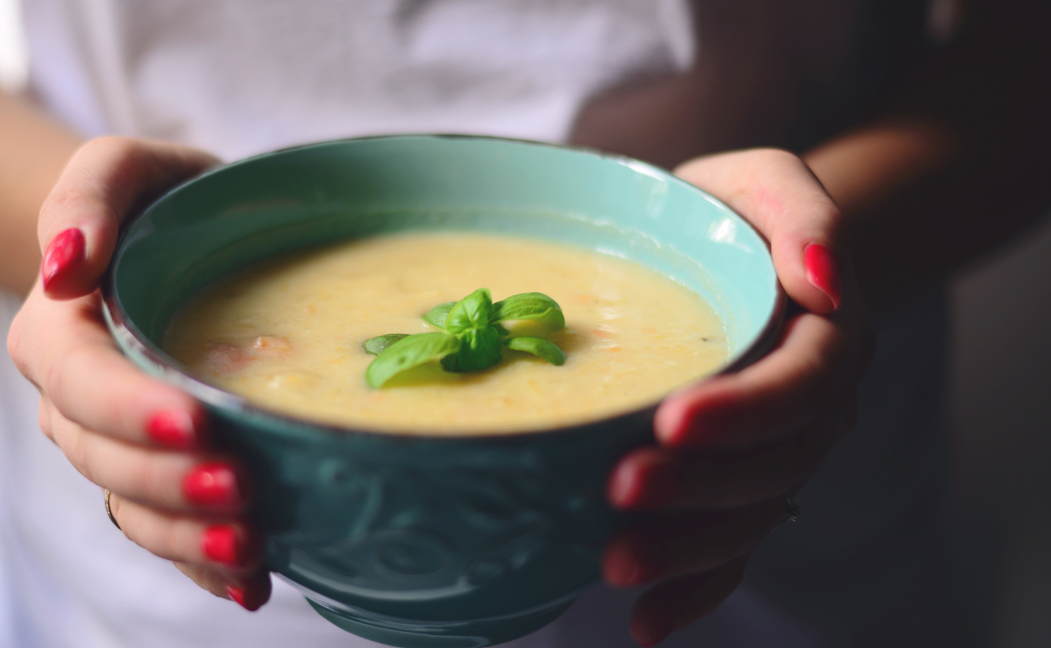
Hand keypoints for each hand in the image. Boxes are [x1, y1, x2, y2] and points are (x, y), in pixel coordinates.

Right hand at [8, 137, 272, 609]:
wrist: (176, 244)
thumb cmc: (156, 204)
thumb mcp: (126, 167)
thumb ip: (88, 192)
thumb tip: (65, 265)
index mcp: (63, 332)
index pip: (82, 382)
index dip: (129, 409)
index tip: (195, 420)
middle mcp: (81, 402)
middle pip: (106, 459)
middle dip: (169, 483)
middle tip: (241, 488)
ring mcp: (120, 445)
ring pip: (134, 505)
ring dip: (187, 537)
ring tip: (251, 546)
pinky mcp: (162, 471)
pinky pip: (168, 529)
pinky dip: (204, 563)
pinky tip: (251, 579)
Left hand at [604, 149, 875, 644]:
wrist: (730, 251)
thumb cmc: (734, 212)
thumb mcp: (766, 180)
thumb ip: (803, 211)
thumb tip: (824, 283)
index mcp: (827, 336)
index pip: (802, 385)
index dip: (745, 411)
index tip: (670, 420)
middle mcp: (811, 408)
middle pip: (772, 465)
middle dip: (699, 489)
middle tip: (618, 491)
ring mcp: (777, 456)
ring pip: (749, 517)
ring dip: (686, 548)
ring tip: (613, 563)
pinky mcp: (737, 485)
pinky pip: (731, 549)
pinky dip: (693, 591)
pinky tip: (644, 623)